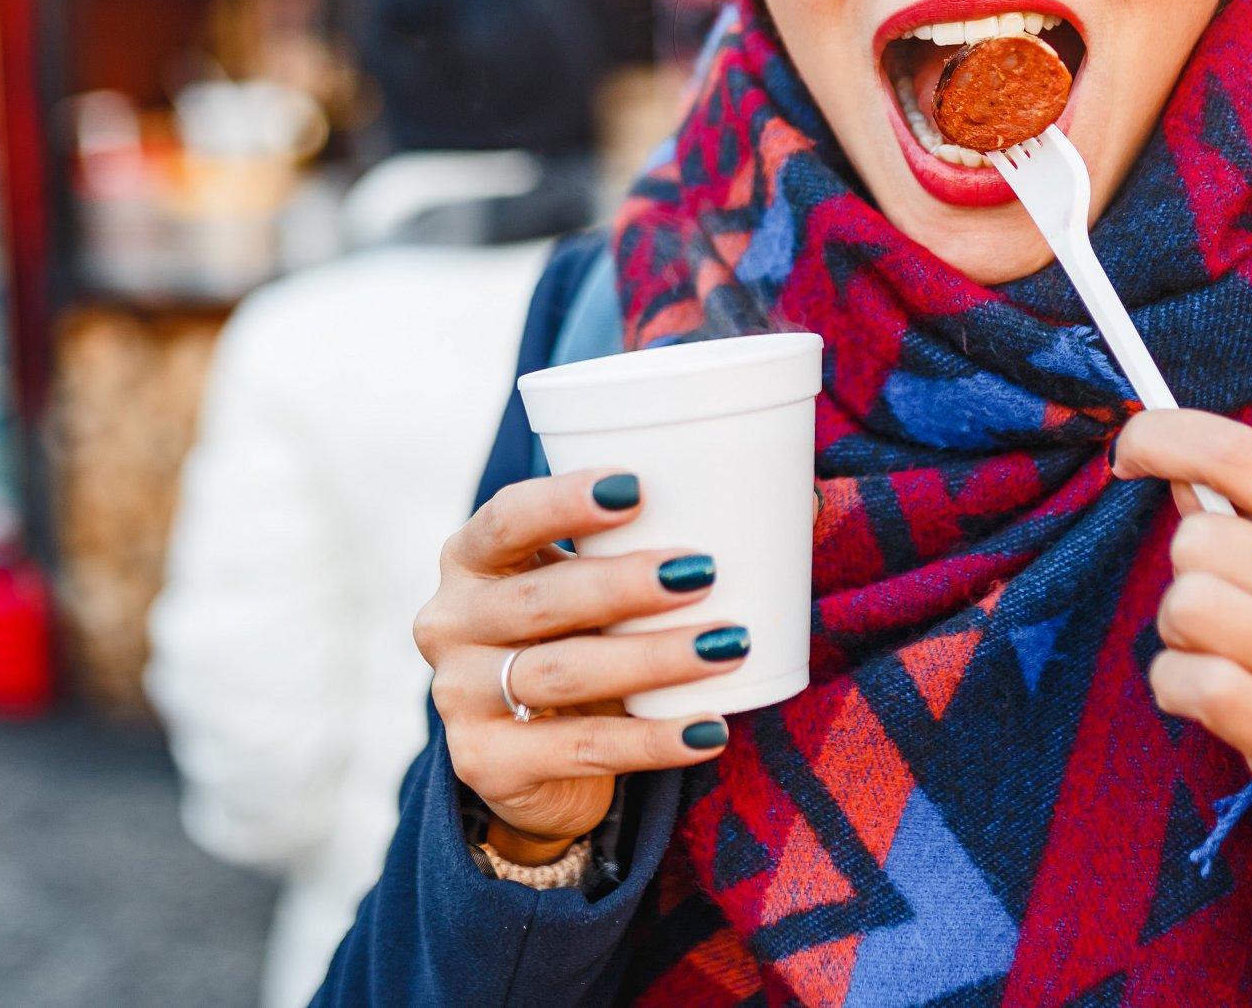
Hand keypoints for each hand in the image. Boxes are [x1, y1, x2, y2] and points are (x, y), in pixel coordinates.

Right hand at [414, 470, 745, 864]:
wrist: (531, 757)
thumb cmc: (581, 635)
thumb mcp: (595, 586)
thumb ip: (659, 539)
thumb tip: (801, 499)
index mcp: (471, 558)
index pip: (506, 518)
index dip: (563, 501)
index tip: (637, 487)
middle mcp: (449, 622)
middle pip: (539, 599)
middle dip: (624, 585)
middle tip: (704, 572)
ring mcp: (459, 697)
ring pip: (562, 674)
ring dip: (652, 658)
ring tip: (729, 644)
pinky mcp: (486, 764)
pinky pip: (580, 750)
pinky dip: (653, 740)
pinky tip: (708, 729)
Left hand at [1113, 409, 1251, 911]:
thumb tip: (1176, 467)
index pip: (1243, 455)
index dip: (1166, 437)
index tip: (1128, 449)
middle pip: (1198, 540)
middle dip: (1187, 577)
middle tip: (1227, 620)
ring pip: (1185, 606)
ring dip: (1178, 637)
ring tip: (1223, 661)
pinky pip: (1187, 681)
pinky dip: (1176, 687)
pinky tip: (1210, 703)